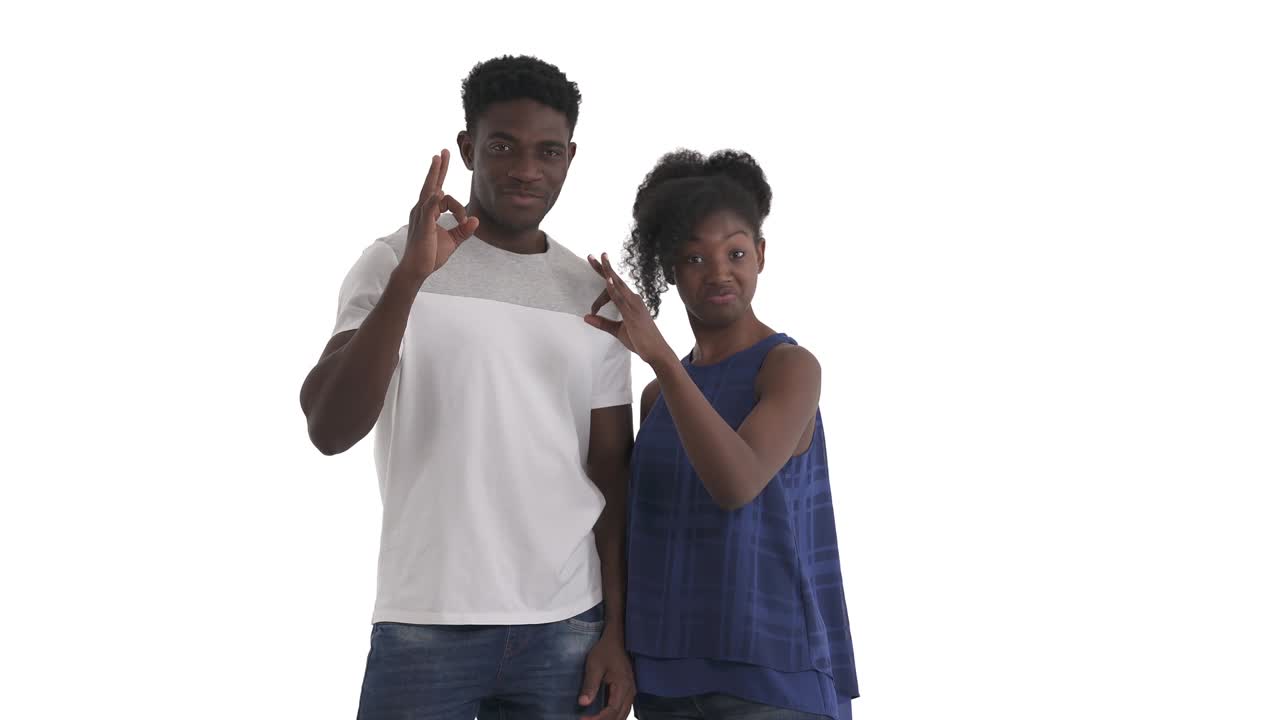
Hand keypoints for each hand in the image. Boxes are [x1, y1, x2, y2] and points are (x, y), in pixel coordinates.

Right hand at [399, 149, 478, 281]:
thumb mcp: (452, 241)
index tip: (464, 220)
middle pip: (431, 184)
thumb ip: (463, 230)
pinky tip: (438, 191)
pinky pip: (428, 209)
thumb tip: (476, 220)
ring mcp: (421, 216)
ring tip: (438, 158)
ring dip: (435, 175)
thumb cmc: (430, 255)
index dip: (458, 205)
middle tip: (442, 152)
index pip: (441, 195)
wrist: (417, 270)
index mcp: (429, 212)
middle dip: (438, 168)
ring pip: (430, 192)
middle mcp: (422, 210)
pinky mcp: (423, 225)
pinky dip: (434, 200)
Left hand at [578, 631, 634, 719]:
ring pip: (622, 715)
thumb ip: (590, 685)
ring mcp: (631, 692)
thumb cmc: (606, 650)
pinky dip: (613, 716)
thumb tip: (583, 703)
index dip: (598, 719)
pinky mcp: (628, 691)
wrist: (618, 639)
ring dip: (609, 719)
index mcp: (622, 686)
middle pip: (619, 716)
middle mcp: (630, 692)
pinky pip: (623, 709)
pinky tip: (602, 716)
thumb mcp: (594, 665)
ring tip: (592, 719)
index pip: (612, 711)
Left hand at [583, 253, 675, 366]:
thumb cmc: (641, 341)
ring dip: (608, 272)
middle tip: (591, 256)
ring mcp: (634, 305)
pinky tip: (607, 280)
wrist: (657, 352)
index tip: (593, 305)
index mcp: (631, 302)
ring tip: (601, 259)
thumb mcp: (618, 331)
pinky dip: (613, 289)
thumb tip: (586, 317)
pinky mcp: (632, 313)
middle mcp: (634, 299)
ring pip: (618, 285)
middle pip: (616, 280)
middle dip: (604, 267)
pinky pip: (621, 299)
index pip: (615, 286)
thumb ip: (602, 323)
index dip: (602, 285)